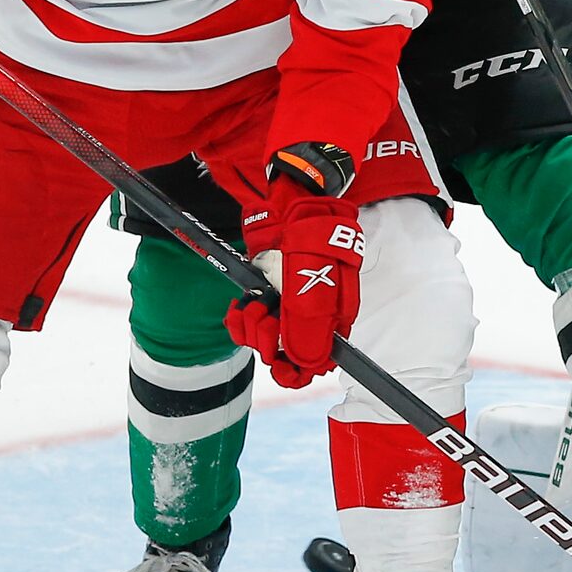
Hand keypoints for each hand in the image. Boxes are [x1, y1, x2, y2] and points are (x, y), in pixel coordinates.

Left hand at [225, 144, 361, 387]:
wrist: (291, 202)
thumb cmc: (310, 237)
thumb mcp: (312, 281)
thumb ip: (309, 323)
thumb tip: (306, 364)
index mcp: (331, 318)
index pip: (316, 363)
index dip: (296, 369)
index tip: (279, 360)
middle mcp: (310, 317)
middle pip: (286, 356)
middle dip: (267, 342)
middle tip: (262, 316)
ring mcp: (286, 307)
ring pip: (264, 342)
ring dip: (251, 328)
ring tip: (250, 305)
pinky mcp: (265, 296)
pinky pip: (248, 324)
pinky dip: (240, 318)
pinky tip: (241, 305)